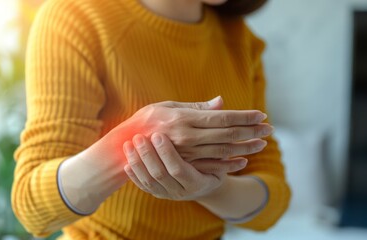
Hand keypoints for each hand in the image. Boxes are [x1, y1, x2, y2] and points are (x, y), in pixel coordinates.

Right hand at [111, 96, 271, 161]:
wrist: (124, 146)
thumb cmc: (146, 121)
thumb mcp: (167, 106)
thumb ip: (195, 107)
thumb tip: (221, 103)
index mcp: (185, 119)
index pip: (222, 117)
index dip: (244, 116)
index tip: (261, 115)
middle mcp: (189, 137)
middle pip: (228, 134)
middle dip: (251, 131)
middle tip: (269, 129)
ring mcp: (188, 153)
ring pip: (223, 151)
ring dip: (245, 147)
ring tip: (262, 144)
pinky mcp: (185, 165)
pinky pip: (211, 166)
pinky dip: (229, 164)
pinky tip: (242, 162)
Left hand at [123, 133, 247, 200]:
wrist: (202, 186)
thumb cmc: (207, 155)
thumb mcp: (212, 145)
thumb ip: (206, 123)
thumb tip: (220, 99)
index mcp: (197, 177)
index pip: (180, 167)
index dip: (166, 152)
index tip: (156, 134)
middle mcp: (183, 188)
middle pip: (161, 173)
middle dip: (148, 154)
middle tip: (137, 137)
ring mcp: (170, 192)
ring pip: (150, 179)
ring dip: (138, 161)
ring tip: (129, 144)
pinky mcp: (159, 193)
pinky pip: (143, 186)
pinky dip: (134, 175)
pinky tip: (127, 162)